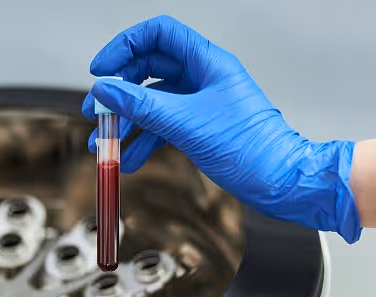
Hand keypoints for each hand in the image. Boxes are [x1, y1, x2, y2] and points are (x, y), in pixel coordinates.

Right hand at [82, 16, 361, 242]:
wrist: (280, 182)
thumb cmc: (250, 149)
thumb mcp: (186, 124)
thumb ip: (142, 105)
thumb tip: (105, 89)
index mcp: (207, 62)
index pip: (159, 34)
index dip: (125, 46)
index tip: (101, 69)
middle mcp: (203, 77)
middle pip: (149, 69)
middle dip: (119, 91)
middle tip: (95, 112)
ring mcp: (201, 102)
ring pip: (153, 101)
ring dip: (126, 121)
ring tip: (103, 143)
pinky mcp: (200, 126)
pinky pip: (163, 126)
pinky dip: (144, 141)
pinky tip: (129, 160)